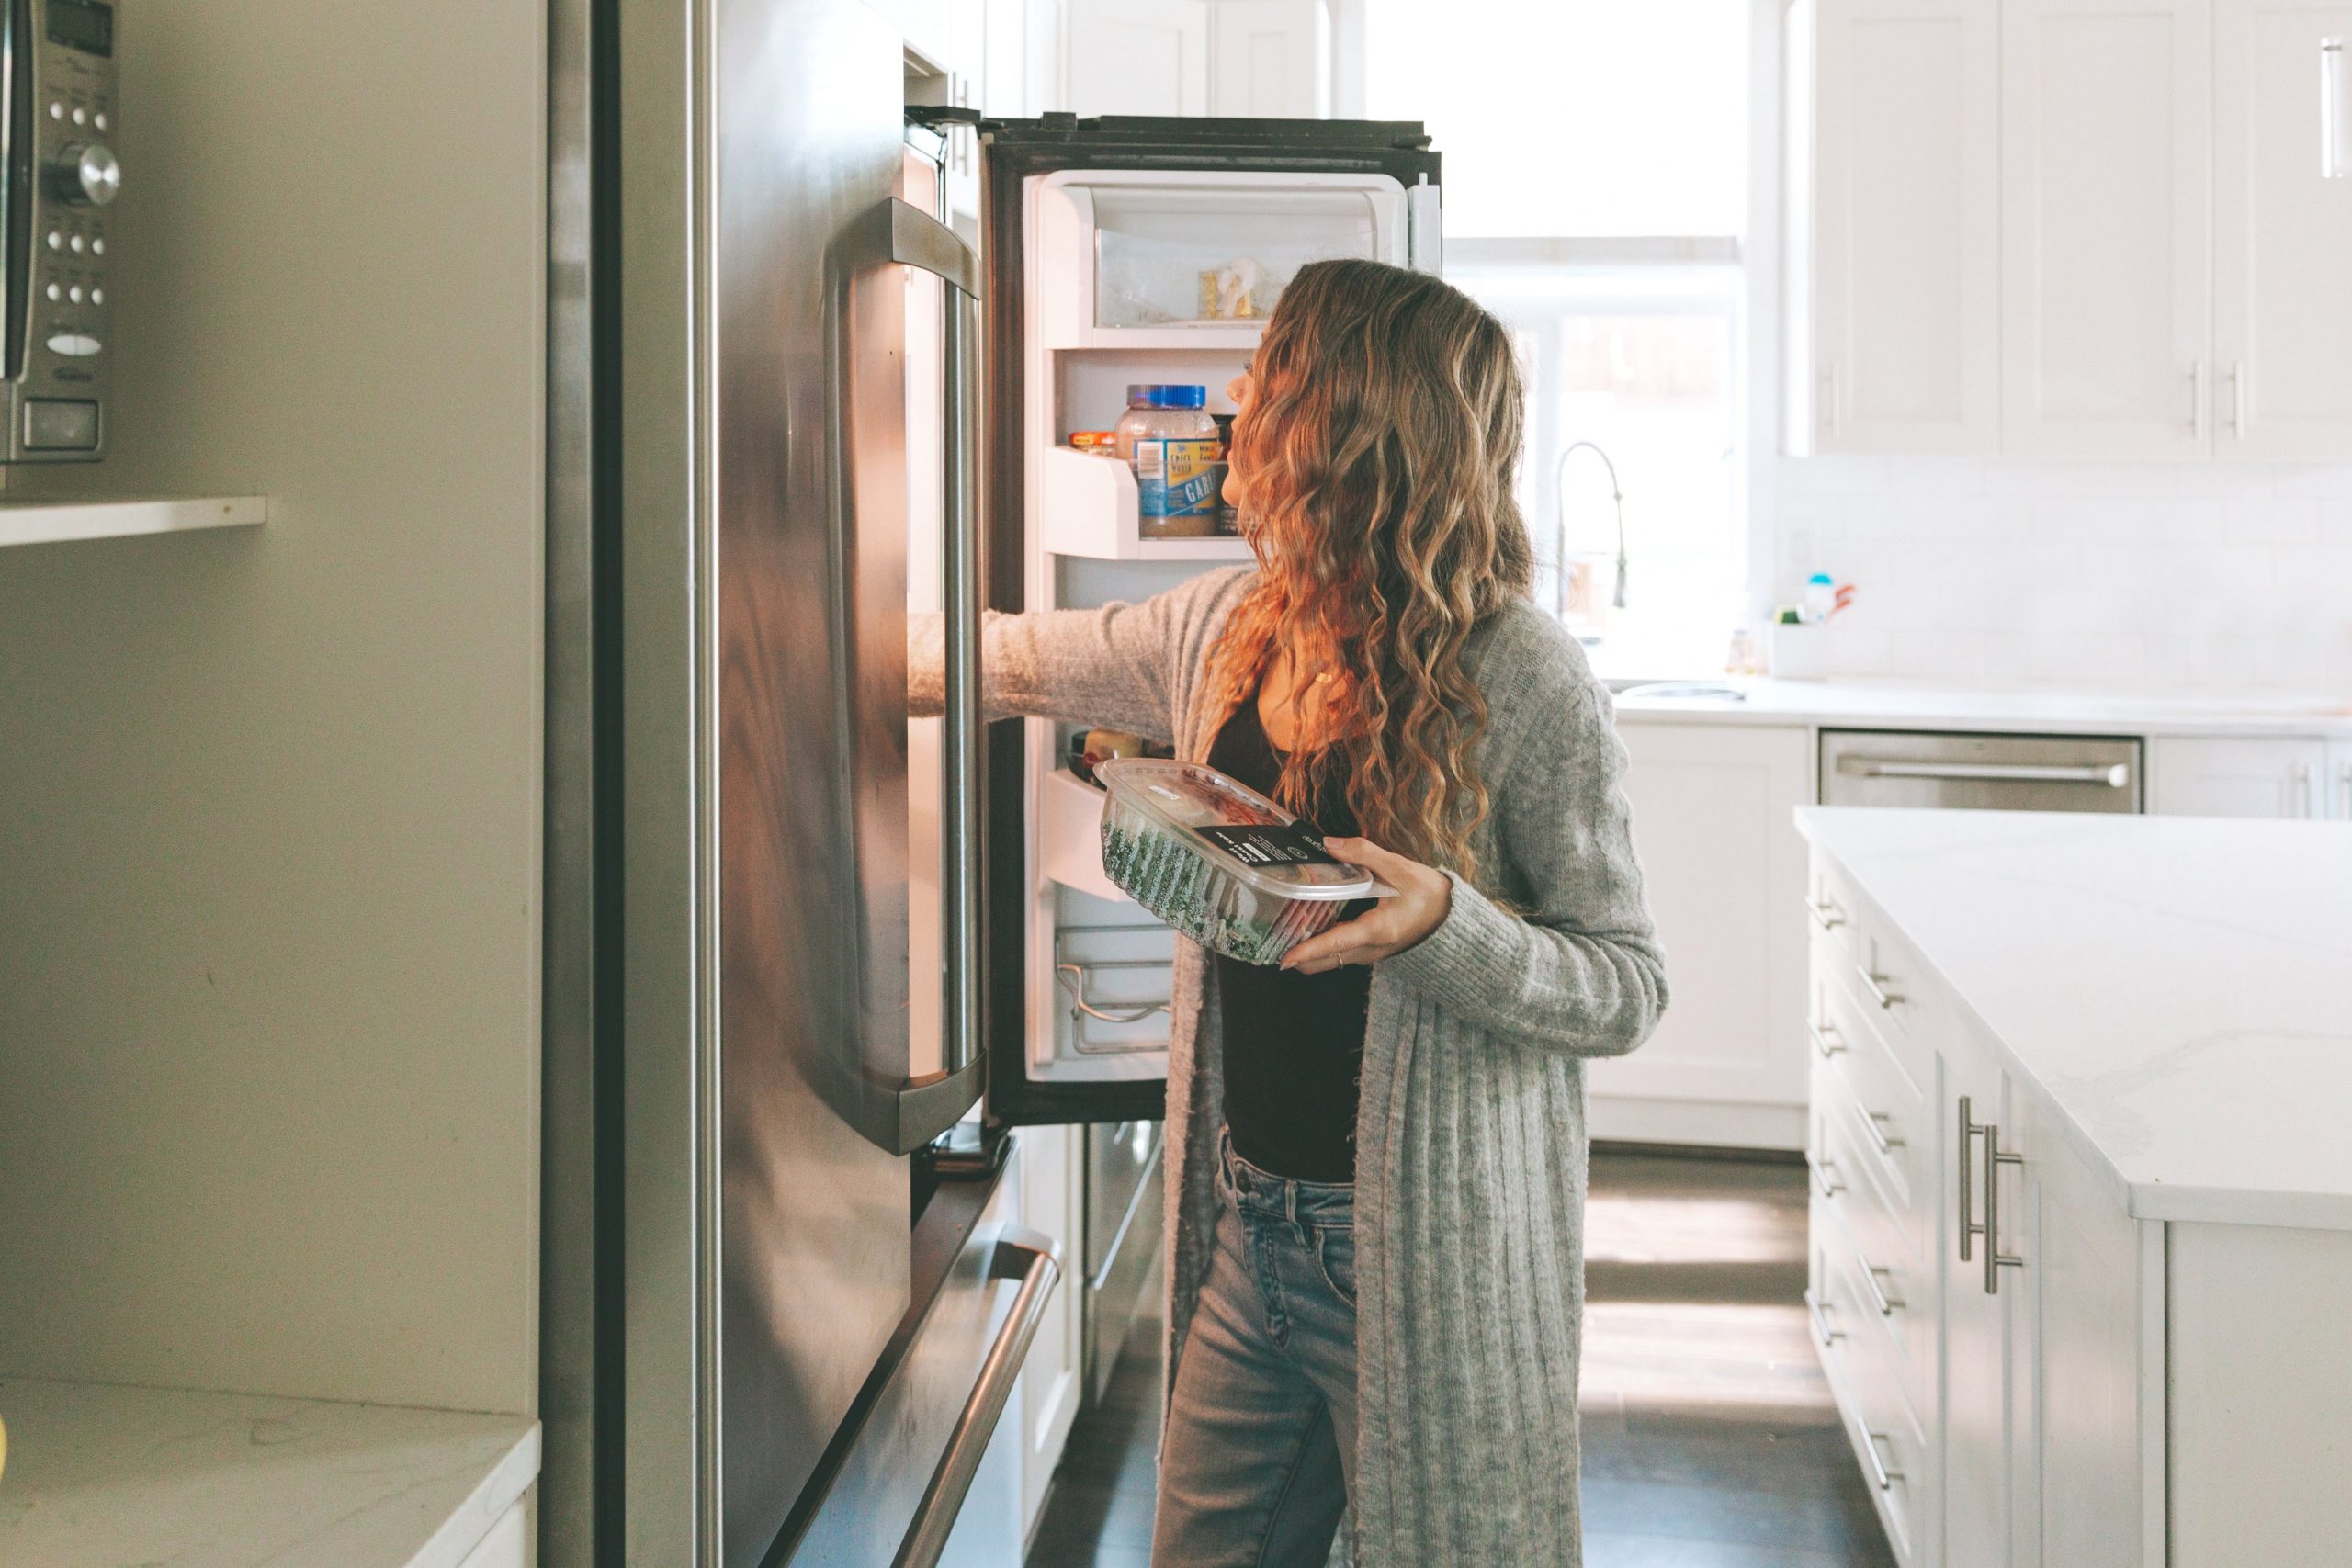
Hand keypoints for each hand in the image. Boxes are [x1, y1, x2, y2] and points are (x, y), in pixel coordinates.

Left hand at [1278, 836, 1452, 973]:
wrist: (1451, 916)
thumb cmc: (1429, 893)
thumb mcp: (1400, 868)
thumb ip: (1364, 854)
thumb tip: (1328, 844)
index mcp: (1378, 930)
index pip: (1336, 943)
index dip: (1308, 950)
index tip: (1285, 958)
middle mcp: (1370, 949)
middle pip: (1324, 960)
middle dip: (1297, 954)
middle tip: (1270, 936)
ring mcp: (1369, 954)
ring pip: (1329, 960)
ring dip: (1306, 951)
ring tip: (1281, 928)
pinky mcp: (1369, 950)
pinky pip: (1338, 954)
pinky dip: (1319, 945)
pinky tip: (1306, 923)